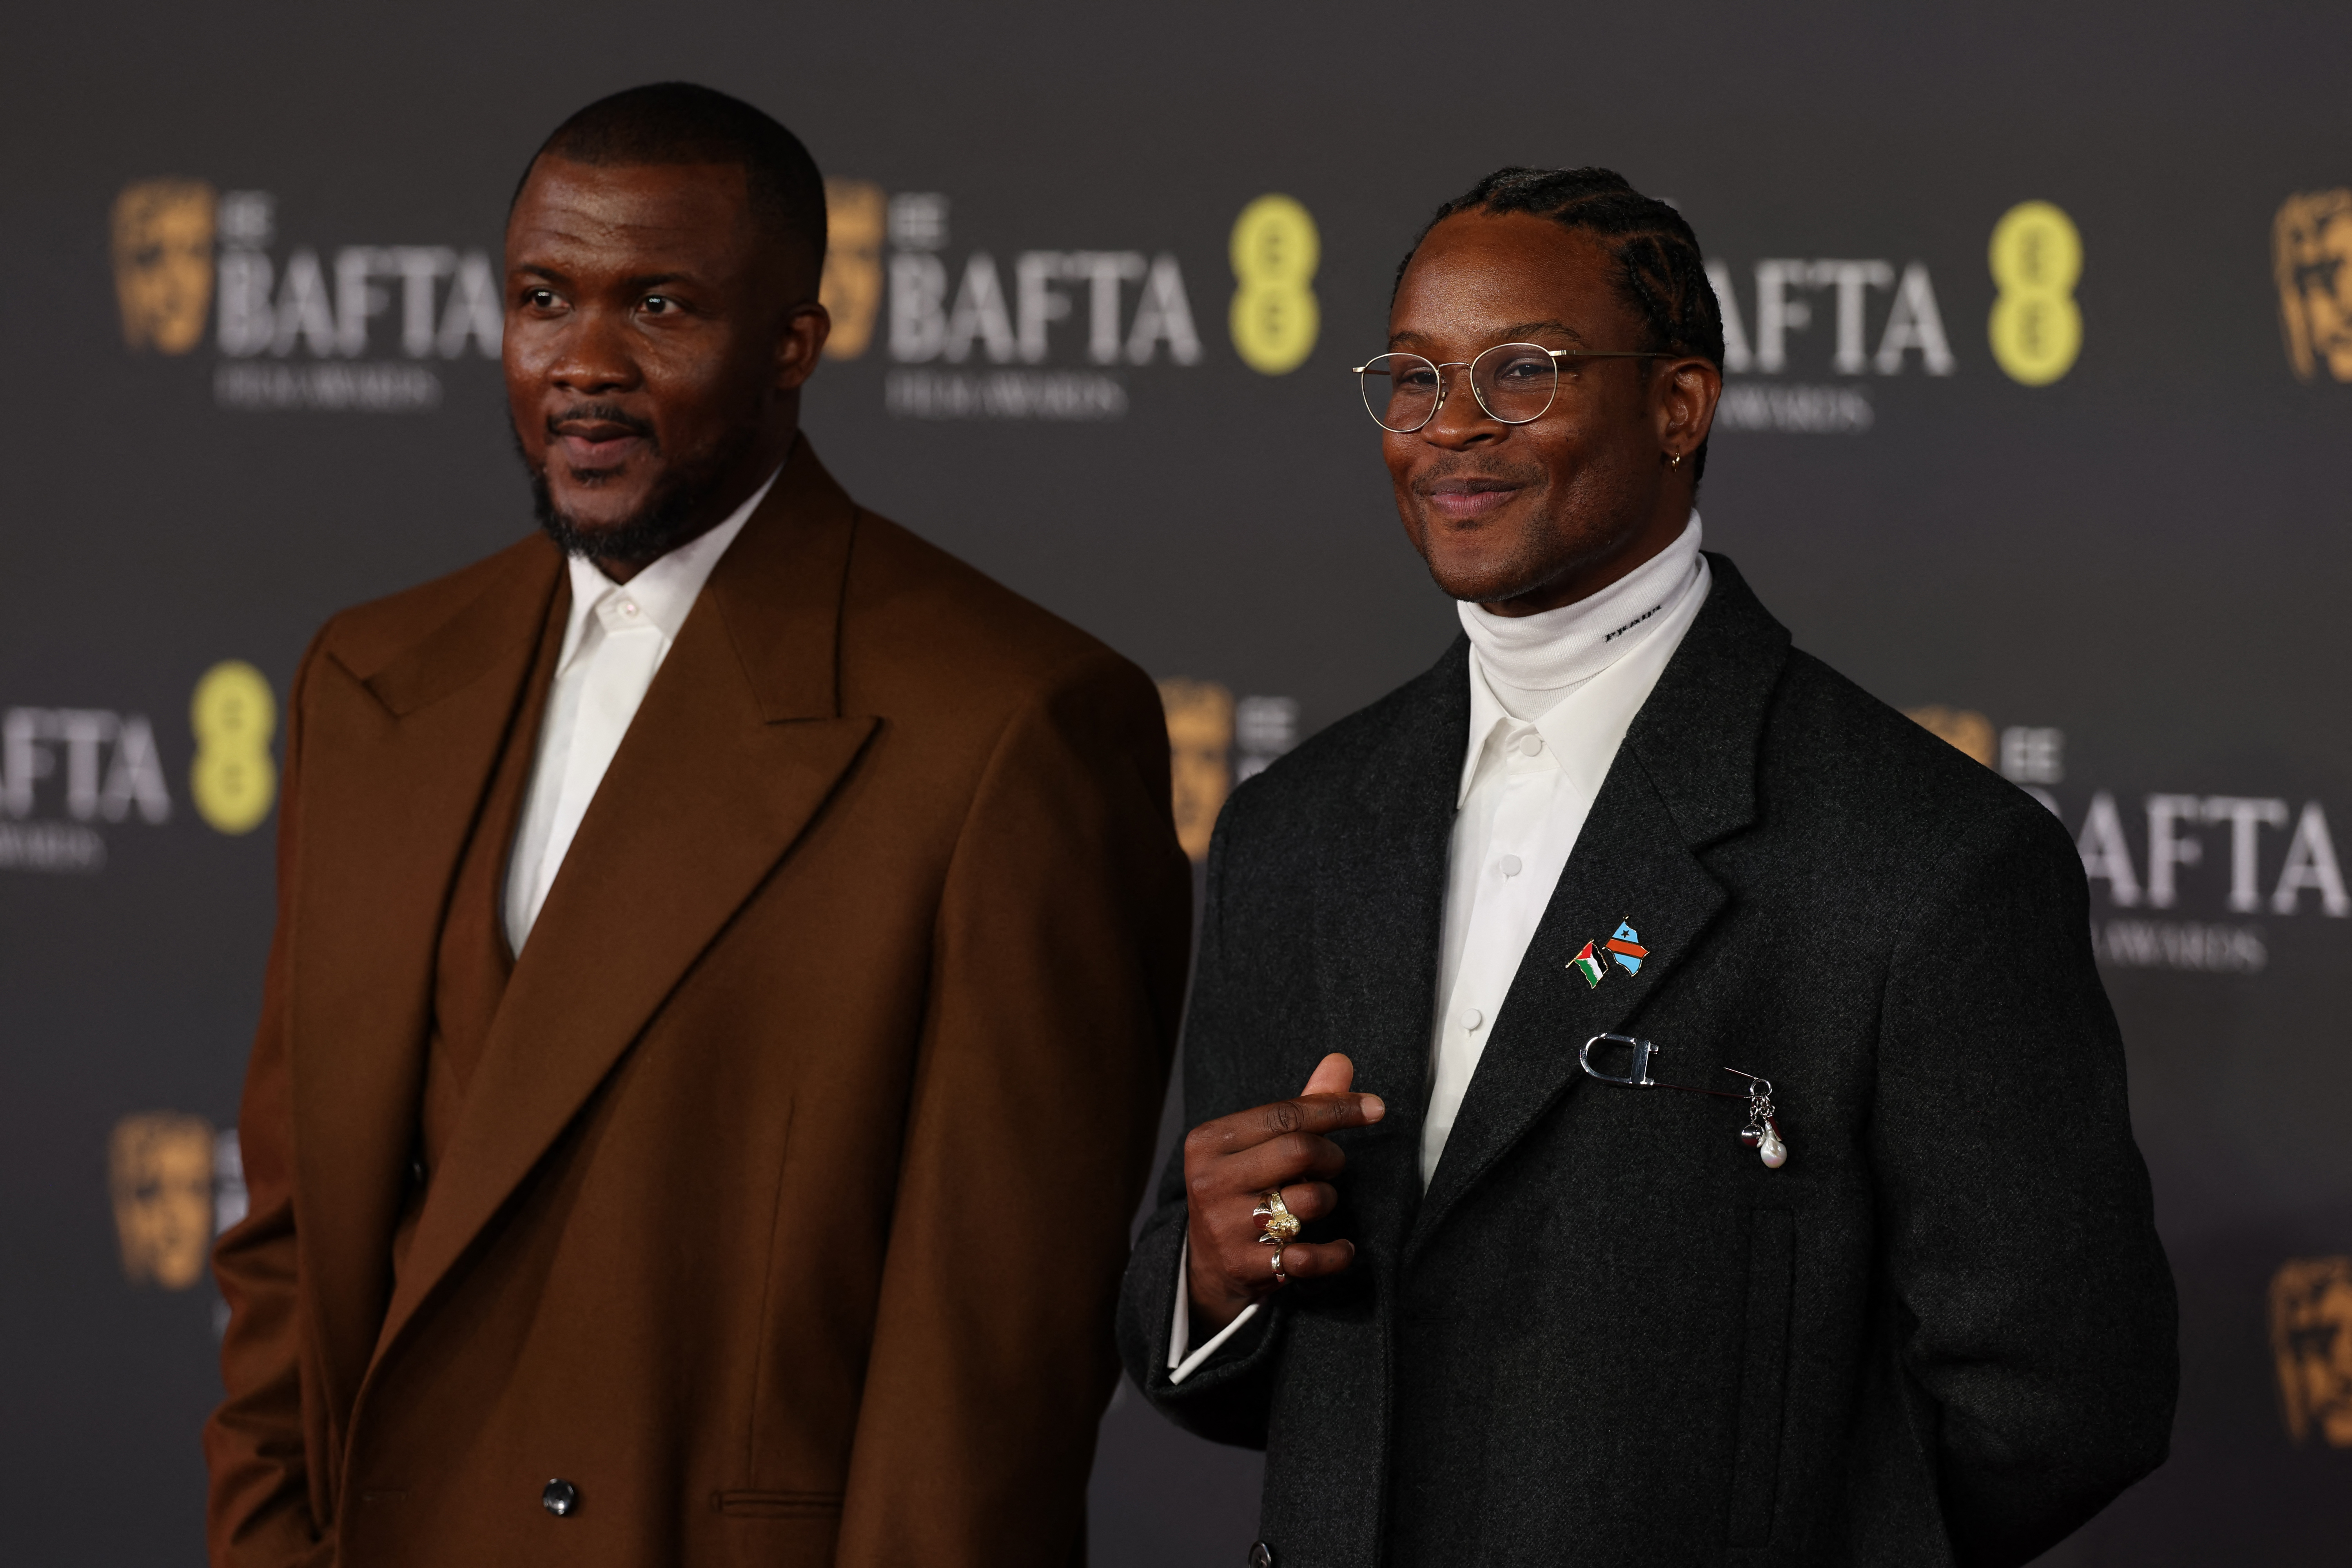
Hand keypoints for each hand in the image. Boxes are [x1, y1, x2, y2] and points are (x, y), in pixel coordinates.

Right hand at [1183, 1053, 1385, 1331]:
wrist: (1205, 1264)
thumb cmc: (1242, 1188)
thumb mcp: (1258, 1143)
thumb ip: (1300, 1105)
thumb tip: (1341, 1062)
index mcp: (1211, 1140)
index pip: (1284, 1113)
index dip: (1337, 1108)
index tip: (1375, 1108)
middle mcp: (1211, 1180)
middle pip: (1299, 1151)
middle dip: (1331, 1157)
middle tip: (1332, 1166)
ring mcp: (1225, 1225)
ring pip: (1308, 1201)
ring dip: (1327, 1200)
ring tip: (1315, 1203)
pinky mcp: (1243, 1265)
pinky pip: (1308, 1256)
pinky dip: (1336, 1253)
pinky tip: (1342, 1248)